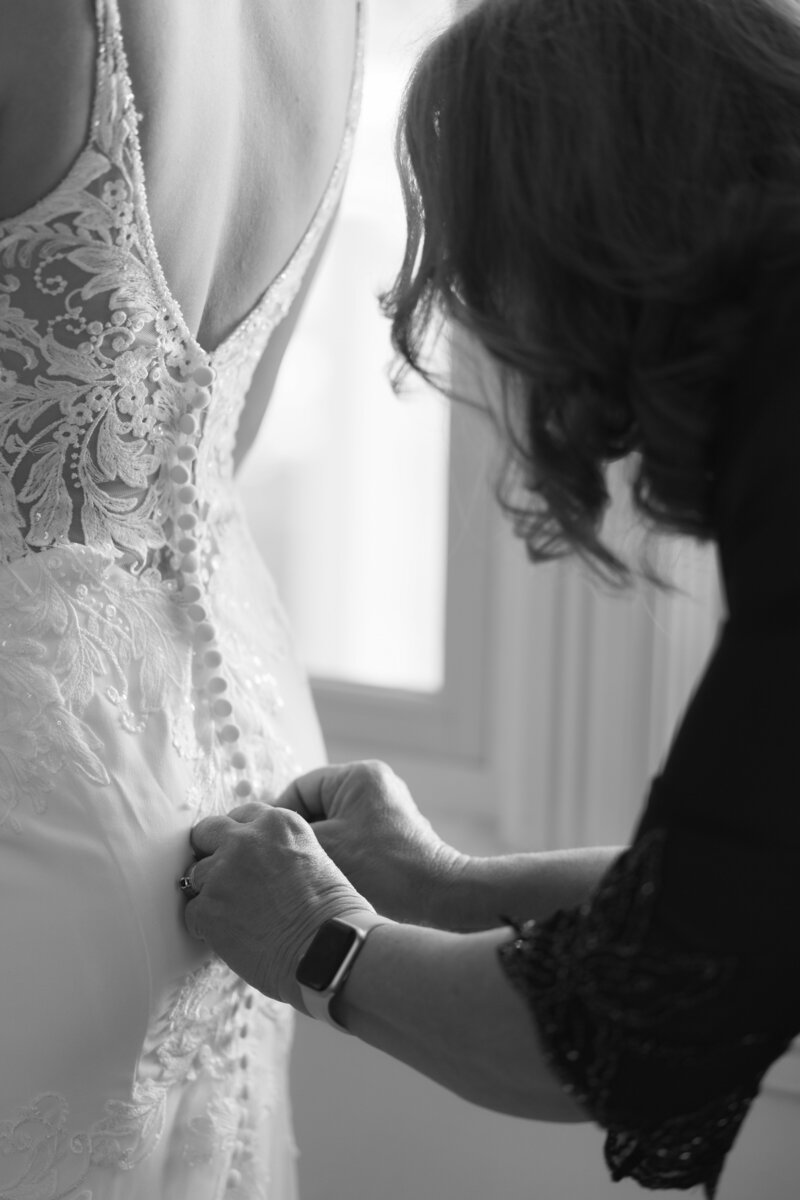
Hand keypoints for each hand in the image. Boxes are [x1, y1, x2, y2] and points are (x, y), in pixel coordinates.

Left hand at [183, 804, 374, 1007]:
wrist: (327, 951)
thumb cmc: (332, 914)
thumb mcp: (314, 858)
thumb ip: (280, 848)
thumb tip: (258, 861)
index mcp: (277, 823)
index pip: (241, 816)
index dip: (239, 838)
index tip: (244, 856)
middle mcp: (246, 840)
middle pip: (206, 831)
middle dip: (210, 851)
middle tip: (225, 877)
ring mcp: (221, 873)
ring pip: (195, 874)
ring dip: (209, 891)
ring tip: (234, 915)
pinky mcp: (207, 908)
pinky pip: (192, 913)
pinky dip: (205, 926)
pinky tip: (231, 936)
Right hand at [276, 761, 468, 927]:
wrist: (438, 897)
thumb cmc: (384, 869)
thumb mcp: (326, 848)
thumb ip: (290, 835)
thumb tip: (262, 833)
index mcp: (357, 775)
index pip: (299, 788)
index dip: (276, 816)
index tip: (261, 844)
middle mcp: (374, 784)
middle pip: (315, 806)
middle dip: (297, 833)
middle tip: (276, 861)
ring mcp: (385, 808)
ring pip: (331, 825)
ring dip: (315, 848)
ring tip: (298, 872)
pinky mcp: (391, 832)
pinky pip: (350, 837)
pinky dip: (335, 855)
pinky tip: (323, 879)